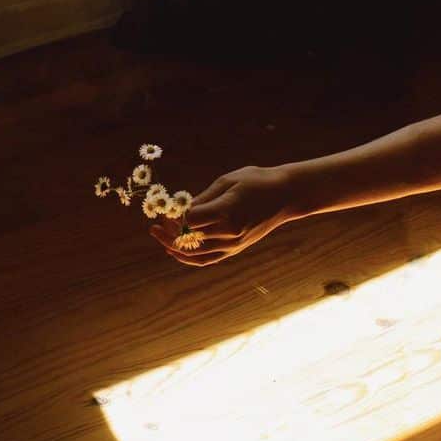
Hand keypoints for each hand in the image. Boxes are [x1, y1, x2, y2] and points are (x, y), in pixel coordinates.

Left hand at [150, 165, 295, 265]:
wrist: (286, 195)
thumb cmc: (257, 181)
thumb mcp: (227, 181)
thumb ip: (202, 198)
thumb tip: (179, 210)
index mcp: (227, 212)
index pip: (189, 221)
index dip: (174, 216)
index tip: (166, 208)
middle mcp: (230, 233)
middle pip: (189, 239)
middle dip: (168, 232)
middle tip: (154, 225)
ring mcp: (233, 244)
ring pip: (195, 253)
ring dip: (173, 246)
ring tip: (159, 236)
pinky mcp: (236, 249)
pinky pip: (207, 259)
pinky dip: (189, 258)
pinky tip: (174, 252)